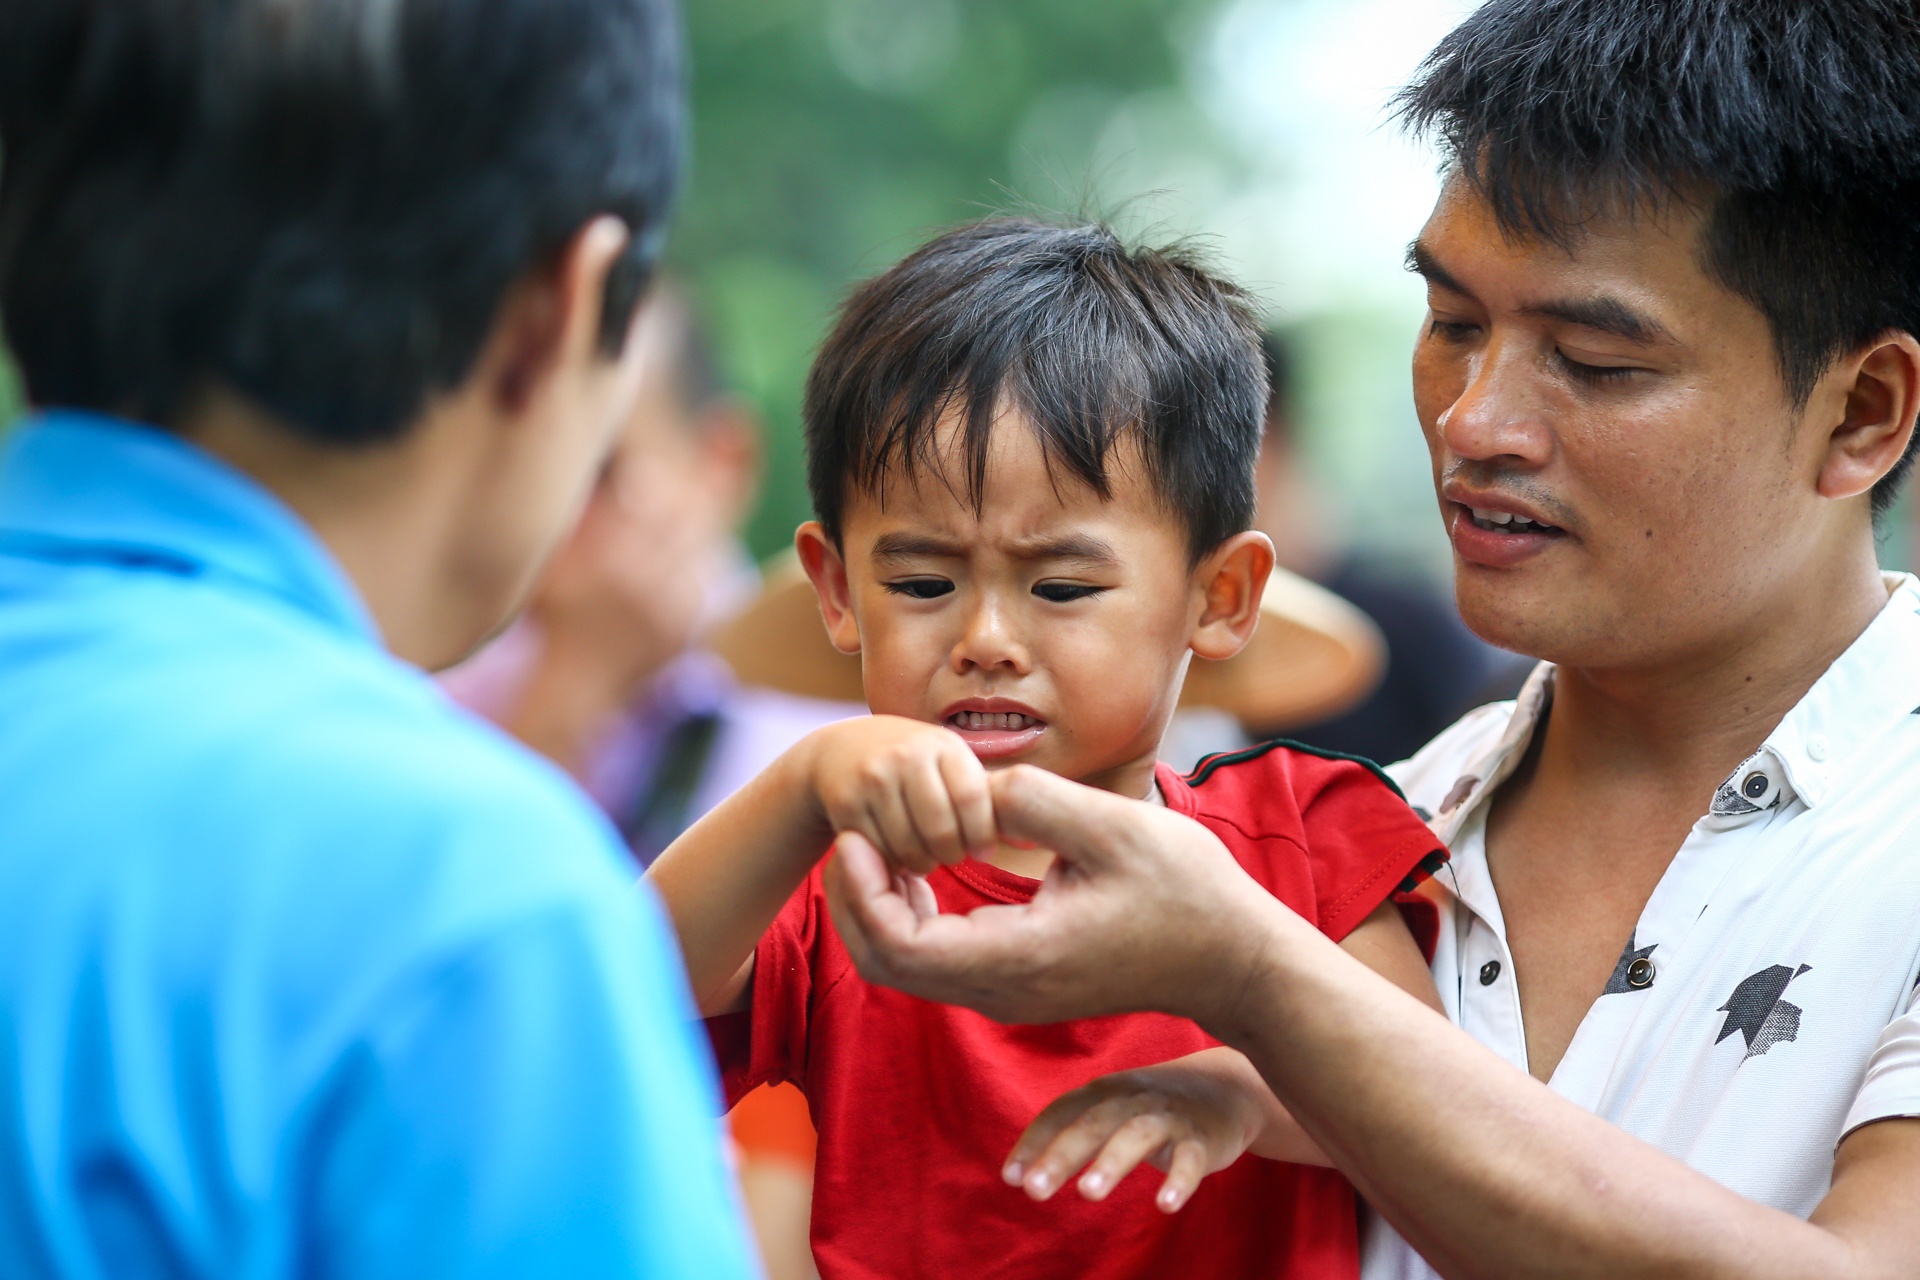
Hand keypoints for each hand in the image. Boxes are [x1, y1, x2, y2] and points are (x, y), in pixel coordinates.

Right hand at [805, 716, 995, 874]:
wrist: (839, 750)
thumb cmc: (911, 765)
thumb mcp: (946, 762)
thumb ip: (982, 794)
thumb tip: (1026, 839)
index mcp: (943, 745)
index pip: (974, 798)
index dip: (982, 834)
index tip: (983, 851)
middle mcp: (907, 756)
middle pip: (942, 830)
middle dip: (951, 855)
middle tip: (950, 857)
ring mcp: (874, 778)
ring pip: (910, 848)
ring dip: (922, 864)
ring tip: (925, 858)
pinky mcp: (846, 802)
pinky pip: (879, 853)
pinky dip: (891, 864)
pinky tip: (896, 855)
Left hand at [824, 764, 1303, 1031]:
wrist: (1236, 961)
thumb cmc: (1187, 893)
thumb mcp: (1116, 827)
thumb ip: (1035, 800)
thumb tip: (973, 788)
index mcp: (1016, 959)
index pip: (897, 945)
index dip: (860, 891)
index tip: (856, 834)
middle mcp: (1003, 992)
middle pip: (886, 967)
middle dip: (853, 902)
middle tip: (850, 835)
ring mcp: (1012, 996)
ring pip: (909, 970)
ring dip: (880, 910)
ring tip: (881, 842)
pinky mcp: (1023, 987)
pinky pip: (941, 964)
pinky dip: (913, 919)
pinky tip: (925, 866)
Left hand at [1003, 1049, 1284, 1213]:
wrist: (1228, 1087)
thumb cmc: (1152, 1107)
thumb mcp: (1110, 1112)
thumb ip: (1068, 1137)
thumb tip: (1015, 1176)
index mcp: (1104, 1091)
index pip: (1062, 1111)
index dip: (1035, 1141)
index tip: (1010, 1177)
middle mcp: (1132, 1098)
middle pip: (1094, 1122)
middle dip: (1063, 1154)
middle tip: (1034, 1190)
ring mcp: (1169, 1117)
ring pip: (1137, 1135)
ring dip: (1111, 1162)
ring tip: (1088, 1193)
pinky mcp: (1202, 1139)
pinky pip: (1191, 1160)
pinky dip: (1180, 1180)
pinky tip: (1165, 1204)